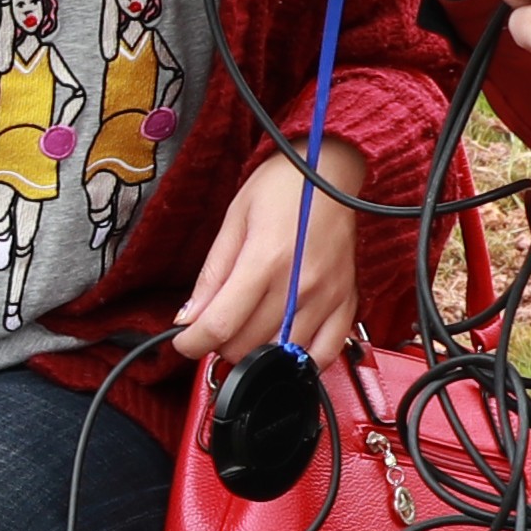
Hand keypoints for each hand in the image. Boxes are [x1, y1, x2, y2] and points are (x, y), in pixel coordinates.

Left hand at [165, 138, 369, 361]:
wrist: (331, 170)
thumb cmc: (283, 186)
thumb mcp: (234, 219)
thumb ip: (212, 274)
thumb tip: (190, 317)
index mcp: (266, 259)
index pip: (220, 324)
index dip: (192, 342)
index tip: (184, 341)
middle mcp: (300, 284)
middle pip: (247, 345)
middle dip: (220, 342)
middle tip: (215, 324)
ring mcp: (327, 297)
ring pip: (281, 354)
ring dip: (254, 351)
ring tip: (246, 326)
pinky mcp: (347, 302)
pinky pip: (325, 353)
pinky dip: (300, 360)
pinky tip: (283, 345)